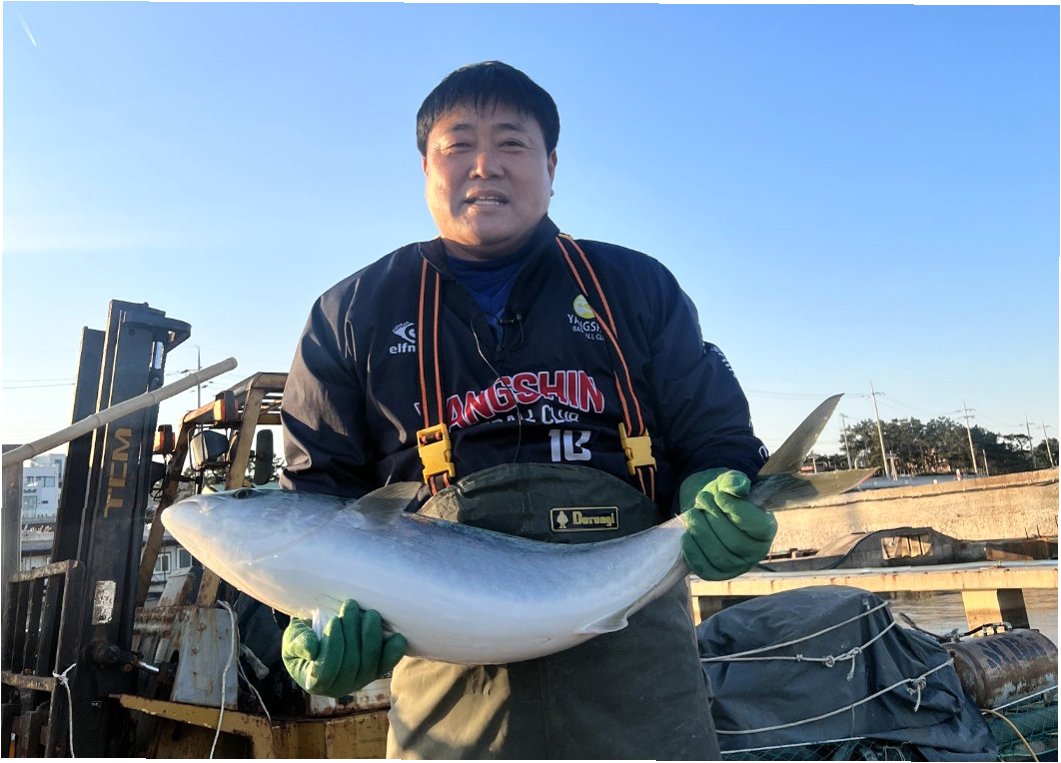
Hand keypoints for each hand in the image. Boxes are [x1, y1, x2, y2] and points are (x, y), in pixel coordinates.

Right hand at [281, 599, 405, 697]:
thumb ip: (298, 643)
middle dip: (353, 633)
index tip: (334, 620)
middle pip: (351, 664)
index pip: (325, 671)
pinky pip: (386, 664)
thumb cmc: (305, 636)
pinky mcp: (376, 670)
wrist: (321, 633)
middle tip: (351, 606)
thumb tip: (311, 649)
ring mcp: (360, 680)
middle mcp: (340, 687)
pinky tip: (397, 637)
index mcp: (315, 681)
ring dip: (371, 636)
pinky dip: (393, 652)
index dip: (332, 646)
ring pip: (370, 663)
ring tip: (370, 613)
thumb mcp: (293, 638)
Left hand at [679, 468, 776, 580]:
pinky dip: (692, 550)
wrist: (709, 510)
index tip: (719, 495)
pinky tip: (688, 534)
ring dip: (700, 531)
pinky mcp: (717, 574)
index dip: (734, 509)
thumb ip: (733, 481)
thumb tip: (737, 487)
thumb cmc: (723, 497)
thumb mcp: (728, 483)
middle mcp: (756, 552)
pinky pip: (704, 568)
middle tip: (702, 499)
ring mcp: (737, 566)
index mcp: (766, 529)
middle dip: (713, 517)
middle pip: (734, 541)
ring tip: (693, 513)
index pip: (755, 525)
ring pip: (718, 555)